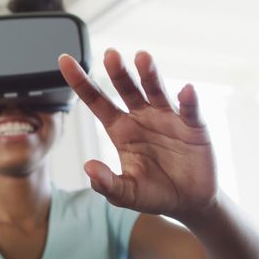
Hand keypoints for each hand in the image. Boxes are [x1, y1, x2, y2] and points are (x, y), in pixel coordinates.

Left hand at [58, 49, 217, 219]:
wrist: (188, 202)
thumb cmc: (152, 193)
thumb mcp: (125, 193)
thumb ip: (107, 183)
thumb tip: (88, 168)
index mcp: (120, 129)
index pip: (96, 101)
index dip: (81, 81)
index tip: (64, 60)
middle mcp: (141, 117)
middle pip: (126, 89)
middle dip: (118, 72)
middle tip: (110, 55)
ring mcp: (167, 118)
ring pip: (155, 90)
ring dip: (149, 74)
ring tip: (142, 58)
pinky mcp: (193, 127)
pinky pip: (189, 110)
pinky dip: (188, 100)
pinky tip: (185, 90)